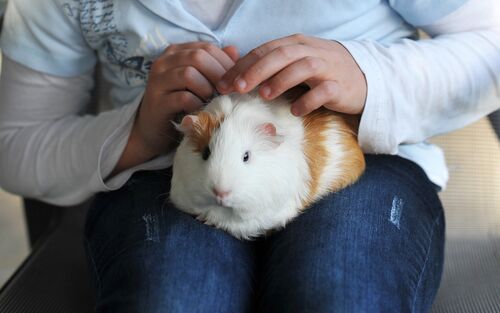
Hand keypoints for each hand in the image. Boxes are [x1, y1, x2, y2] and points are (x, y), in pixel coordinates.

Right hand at [112, 42, 238, 174]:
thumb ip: (216, 65)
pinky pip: (183, 97)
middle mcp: (164, 62)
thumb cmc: (182, 104)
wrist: (155, 129)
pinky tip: (201, 110)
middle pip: (198, 57)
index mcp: (176, 52)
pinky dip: (197, 104)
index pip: (206, 48)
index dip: (225, 63)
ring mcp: (158, 81)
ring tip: (212, 100)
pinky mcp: (157, 101)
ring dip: (206, 89)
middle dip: (218, 75)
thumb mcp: (200, 81)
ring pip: (189, 74)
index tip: (237, 80)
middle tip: (228, 91)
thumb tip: (235, 51)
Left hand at [217, 34, 365, 115]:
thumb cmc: (321, 73)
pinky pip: (324, 90)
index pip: (265, 50)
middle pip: (281, 55)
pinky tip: (296, 110)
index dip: (243, 65)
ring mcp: (327, 67)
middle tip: (238, 87)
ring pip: (303, 67)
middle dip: (256, 70)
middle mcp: (310, 51)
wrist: (363, 79)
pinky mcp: (340, 86)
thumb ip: (271, 66)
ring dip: (281, 79)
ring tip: (264, 95)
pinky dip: (309, 99)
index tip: (224, 82)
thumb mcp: (296, 63)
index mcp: (296, 45)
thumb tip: (236, 75)